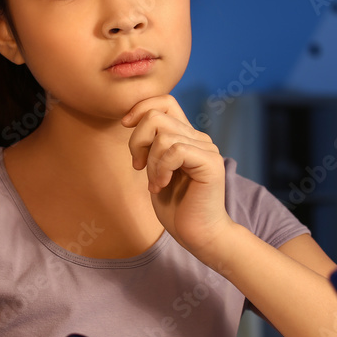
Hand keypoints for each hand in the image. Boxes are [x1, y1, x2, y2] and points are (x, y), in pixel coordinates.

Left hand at [121, 95, 235, 263]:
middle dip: (137, 141)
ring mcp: (207, 149)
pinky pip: (175, 150)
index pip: (165, 102)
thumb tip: (131, 120)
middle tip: (139, 166)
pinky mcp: (210, 163)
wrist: (198, 235)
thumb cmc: (176, 208)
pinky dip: (161, 169)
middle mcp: (199, 138)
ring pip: (163, 135)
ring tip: (155, 183)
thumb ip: (151, 146)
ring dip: (151, 162)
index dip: (141, 108)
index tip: (126, 127)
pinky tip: (162, 186)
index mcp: (186, 136)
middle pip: (157, 115)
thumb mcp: (155, 169)